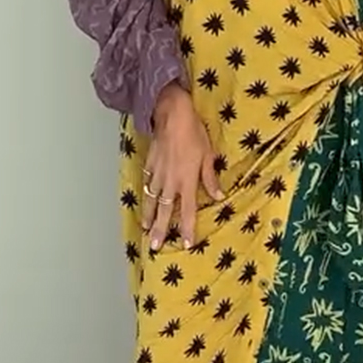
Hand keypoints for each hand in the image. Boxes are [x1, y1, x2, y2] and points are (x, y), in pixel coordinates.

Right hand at [141, 83, 222, 251]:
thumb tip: (218, 196)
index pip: (187, 211)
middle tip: (155, 247)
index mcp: (187, 181)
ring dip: (149, 217)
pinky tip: (144, 203)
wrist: (172, 115)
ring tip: (146, 230)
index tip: (185, 243)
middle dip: (161, 230)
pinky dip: (145, 197)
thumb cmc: (193, 133)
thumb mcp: (207, 156)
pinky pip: (147, 185)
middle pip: (165, 211)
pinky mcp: (149, 165)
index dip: (187, 228)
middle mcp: (171, 182)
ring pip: (152, 200)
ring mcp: (158, 175)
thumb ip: (210, 179)